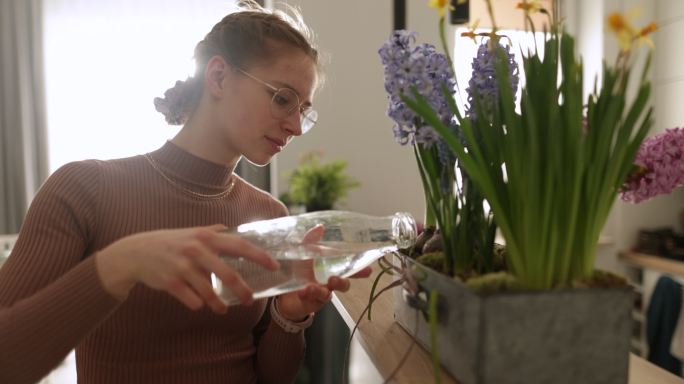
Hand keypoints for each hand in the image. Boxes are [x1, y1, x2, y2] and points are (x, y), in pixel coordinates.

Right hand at [95, 224, 277, 312]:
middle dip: (242, 290)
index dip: (259, 256)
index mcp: (207, 237)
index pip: (239, 246)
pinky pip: (192, 300)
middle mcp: (197, 250)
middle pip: (228, 274)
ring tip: (223, 310)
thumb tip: (228, 229)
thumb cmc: (169, 242)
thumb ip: (211, 232)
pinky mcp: (171, 282)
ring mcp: (183, 267)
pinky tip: (199, 305)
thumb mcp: (191, 233)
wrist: (136, 252)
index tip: (274, 266)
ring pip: (209, 292)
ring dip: (219, 304)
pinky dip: (198, 305)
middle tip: (249, 300)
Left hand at [275, 224, 372, 320]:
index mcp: (329, 268)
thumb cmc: (297, 270)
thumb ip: (310, 241)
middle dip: (343, 281)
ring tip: (312, 286)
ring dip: (322, 289)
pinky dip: (309, 294)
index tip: (369, 269)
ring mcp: (322, 293)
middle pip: (344, 283)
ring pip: (329, 293)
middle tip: (335, 278)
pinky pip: (314, 299)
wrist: (282, 289)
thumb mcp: (302, 253)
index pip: (348, 268)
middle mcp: (329, 282)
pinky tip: (302, 291)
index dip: (360, 269)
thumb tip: (320, 227)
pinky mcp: (312, 302)